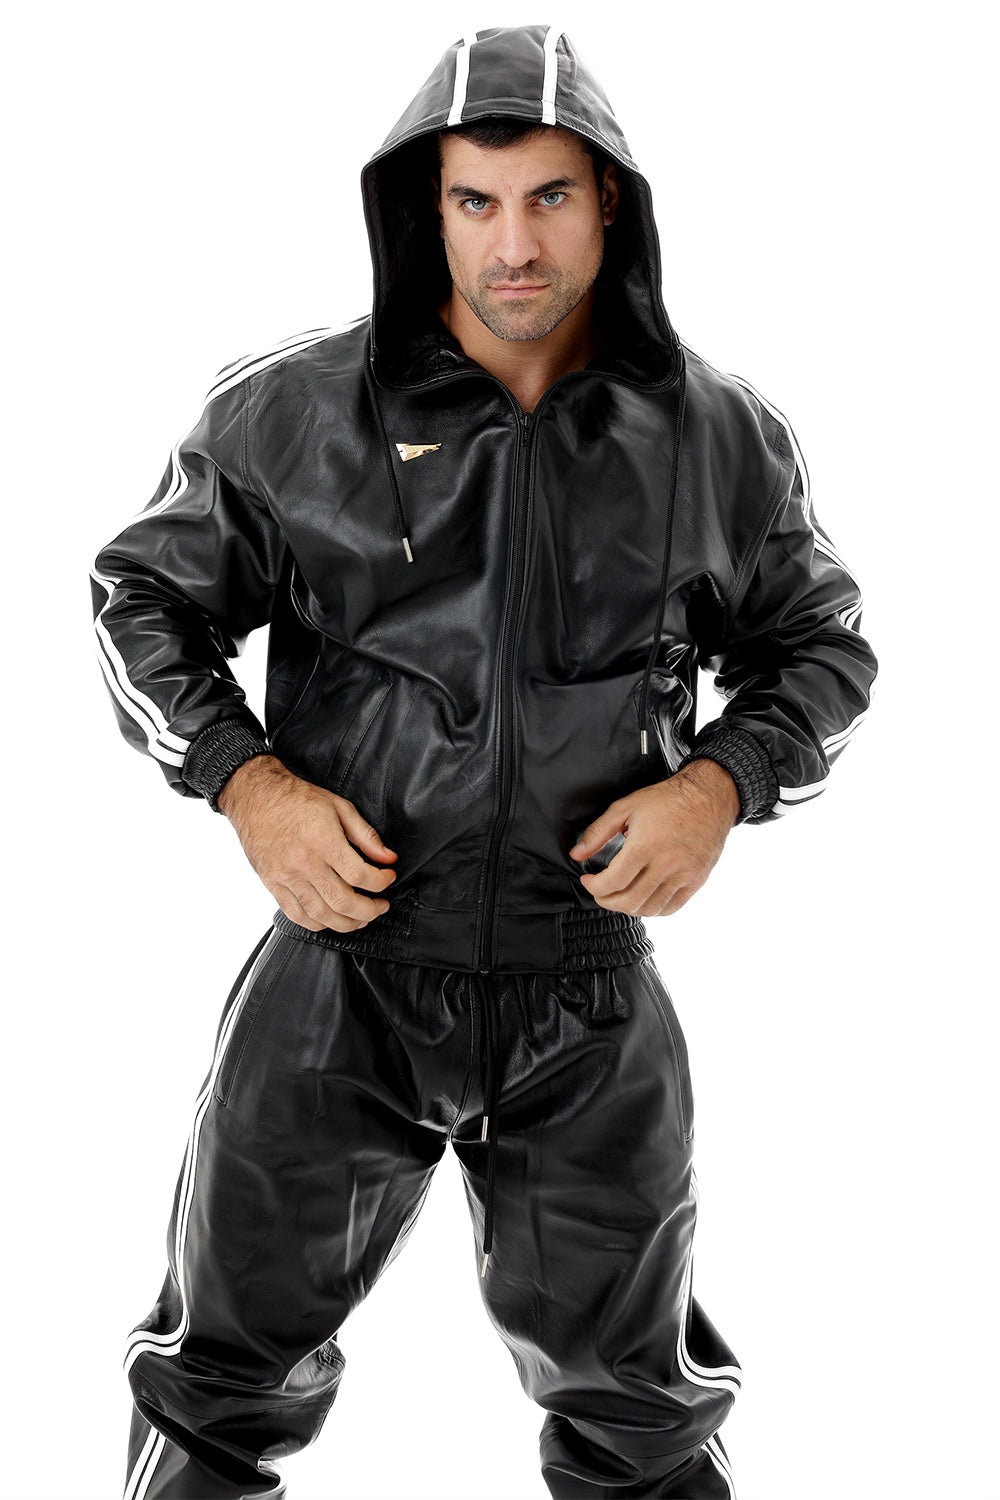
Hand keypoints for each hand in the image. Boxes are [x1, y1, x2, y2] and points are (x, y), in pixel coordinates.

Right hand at [217, 755, 397, 932]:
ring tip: (361, 918)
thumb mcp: (340, 807)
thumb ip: (366, 835)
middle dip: (369, 910)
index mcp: (324, 842)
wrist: (257, 797)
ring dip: (347, 923)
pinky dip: (317, 924)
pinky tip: (331, 919)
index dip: (381, 882)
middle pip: (343, 902)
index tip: (388, 878)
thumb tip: (388, 858)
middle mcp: (304, 863)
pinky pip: (296, 915)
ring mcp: (286, 877)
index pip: (360, 876)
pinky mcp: (273, 884)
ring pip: (321, 915)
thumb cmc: (297, 799)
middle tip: (380, 906)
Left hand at [569, 759, 739, 916]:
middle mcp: (667, 864)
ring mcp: (684, 875)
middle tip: (599, 891)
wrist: (709, 796)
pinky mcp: (697, 880)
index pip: (613, 882)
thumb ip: (598, 832)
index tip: (588, 880)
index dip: (594, 887)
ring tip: (619, 894)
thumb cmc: (667, 799)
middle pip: (629, 901)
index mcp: (646, 845)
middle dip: (606, 900)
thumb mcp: (626, 807)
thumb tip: (577, 855)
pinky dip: (652, 909)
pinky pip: (671, 908)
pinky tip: (642, 897)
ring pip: (649, 908)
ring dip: (628, 907)